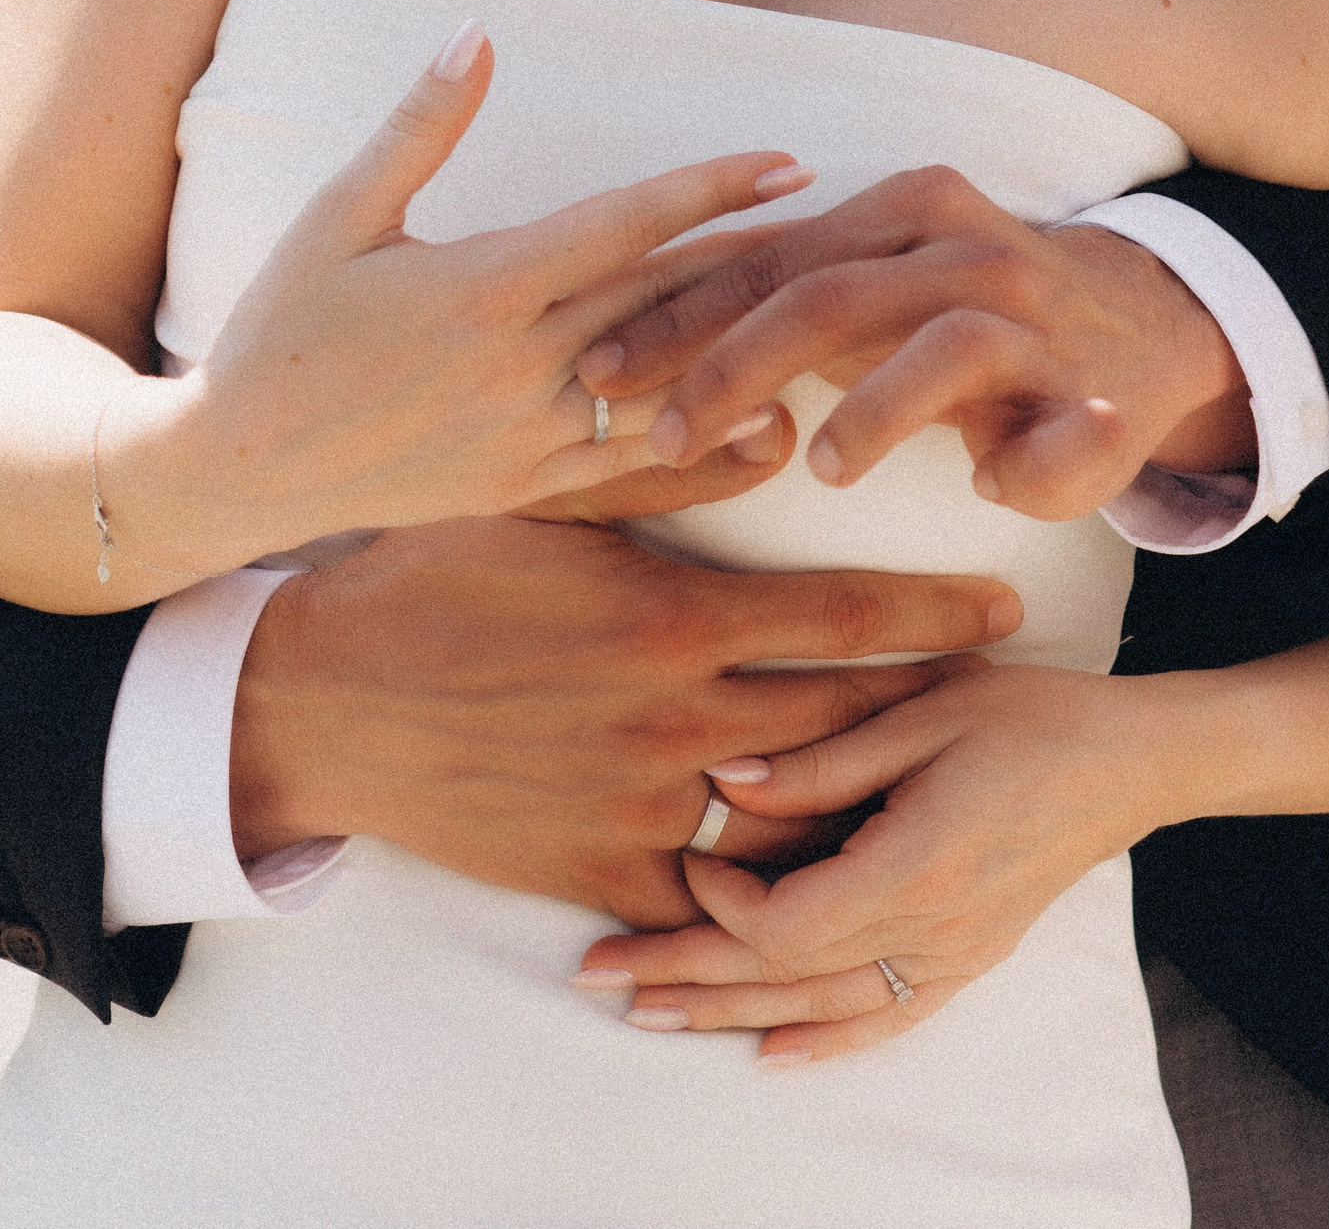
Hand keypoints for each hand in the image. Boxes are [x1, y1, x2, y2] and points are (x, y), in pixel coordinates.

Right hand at [159, 26, 813, 558]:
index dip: (712, 186)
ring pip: (665, 382)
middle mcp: (520, 363)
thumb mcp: (338, 215)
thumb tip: (477, 35)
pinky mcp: (524, 489)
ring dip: (746, 346)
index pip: (624, 224)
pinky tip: (768, 422)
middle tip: (841, 222)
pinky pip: (634, 465)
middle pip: (666, 297)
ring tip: (826, 314)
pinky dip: (706, 440)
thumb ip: (418, 127)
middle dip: (755, 255)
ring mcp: (527, 435)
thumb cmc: (281, 327)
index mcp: (483, 285)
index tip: (786, 159)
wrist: (238, 466)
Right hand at [230, 516, 1022, 927]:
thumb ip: (658, 471)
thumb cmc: (427, 577)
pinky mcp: (598, 874)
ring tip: (933, 786)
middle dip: (932, 707)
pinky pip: (712, 905)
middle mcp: (673, 720)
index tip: (1006, 608)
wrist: (322, 700)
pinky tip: (814, 879)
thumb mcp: (538, 502)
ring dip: (868, 803)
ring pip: (797, 819)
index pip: (841, 617)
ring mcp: (640, 809)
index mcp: (668, 617)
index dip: (935, 612)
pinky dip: (767, 895)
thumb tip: (763, 422)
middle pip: (846, 720)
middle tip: (1000, 698)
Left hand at [575, 655, 1172, 1056]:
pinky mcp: (965, 958)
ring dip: (730, 1013)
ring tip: (648, 1014)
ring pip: (822, 1008)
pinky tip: (770, 1055)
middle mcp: (931, 930)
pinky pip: (884, 1019)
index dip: (721, 905)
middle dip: (685, 975)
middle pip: (786, 977)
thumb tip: (725, 779)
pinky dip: (822, 1042)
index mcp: (915, 864)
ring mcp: (951, 954)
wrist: (1131, 761)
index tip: (682, 859)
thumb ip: (822, 755)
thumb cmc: (1029, 715)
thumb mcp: (921, 709)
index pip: (790, 922)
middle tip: (598, 976)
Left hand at [578, 165, 1251, 518]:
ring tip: (824, 468)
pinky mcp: (1104, 400)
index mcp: (904, 210)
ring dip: (879, 410)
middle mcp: (969, 253)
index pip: (769, 259)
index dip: (678, 318)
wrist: (1140, 320)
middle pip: (834, 296)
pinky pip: (1069, 435)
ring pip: (949, 348)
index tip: (595, 369)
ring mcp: (1044, 325)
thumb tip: (620, 328)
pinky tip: (993, 488)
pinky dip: (1032, 464)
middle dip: (736, 367)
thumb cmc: (956, 310)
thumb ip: (772, 295)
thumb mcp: (871, 281)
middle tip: (667, 437)